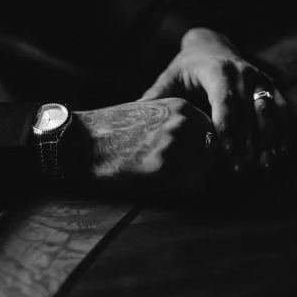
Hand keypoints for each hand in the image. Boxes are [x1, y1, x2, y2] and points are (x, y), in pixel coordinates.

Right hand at [61, 98, 217, 193]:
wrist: (82, 142)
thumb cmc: (112, 129)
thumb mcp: (148, 112)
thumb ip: (177, 122)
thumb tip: (205, 144)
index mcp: (179, 106)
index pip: (213, 130)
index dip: (205, 148)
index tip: (195, 159)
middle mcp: (181, 123)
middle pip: (214, 151)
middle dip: (203, 165)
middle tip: (185, 174)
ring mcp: (175, 145)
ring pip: (207, 170)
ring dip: (195, 179)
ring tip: (174, 181)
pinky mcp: (165, 168)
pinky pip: (195, 185)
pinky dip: (186, 190)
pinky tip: (167, 187)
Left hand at [140, 28, 288, 175]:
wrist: (211, 46)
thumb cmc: (185, 70)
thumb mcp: (168, 80)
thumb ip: (155, 102)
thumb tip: (135, 124)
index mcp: (216, 69)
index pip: (225, 99)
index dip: (226, 126)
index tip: (223, 152)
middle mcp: (242, 71)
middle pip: (248, 109)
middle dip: (246, 141)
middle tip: (239, 170)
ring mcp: (260, 78)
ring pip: (268, 110)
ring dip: (267, 139)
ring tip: (263, 166)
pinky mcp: (271, 87)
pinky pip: (282, 109)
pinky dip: (282, 131)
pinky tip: (279, 153)